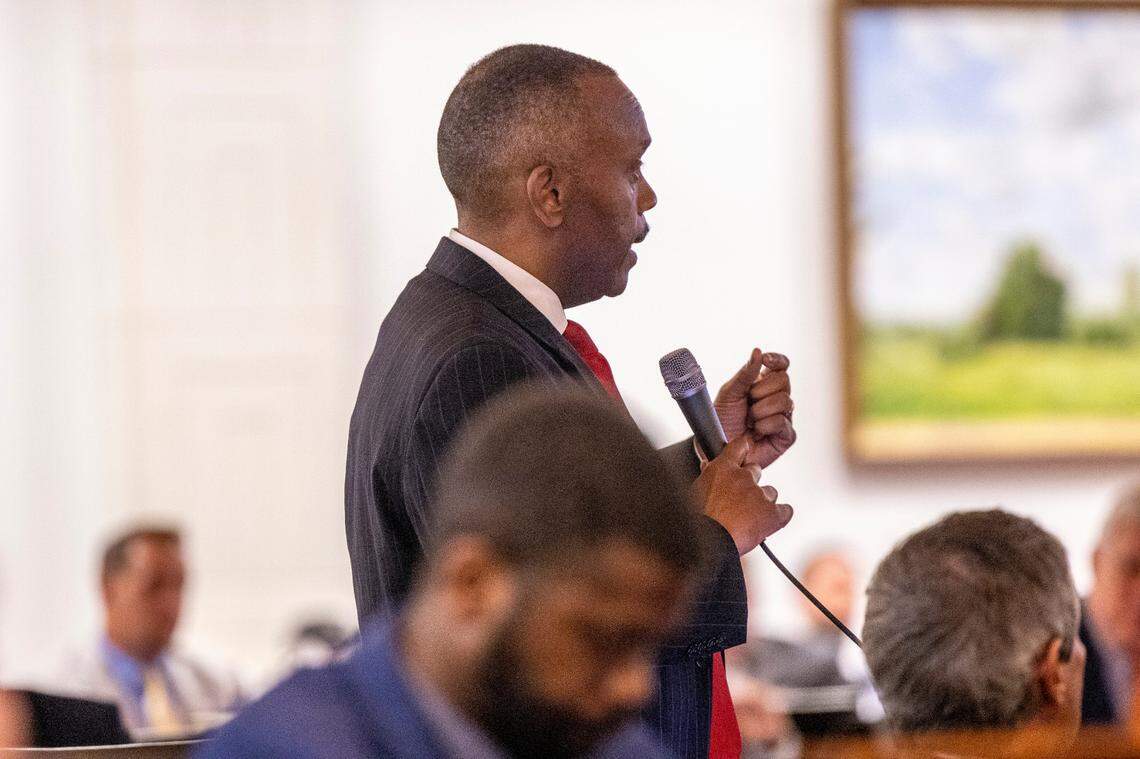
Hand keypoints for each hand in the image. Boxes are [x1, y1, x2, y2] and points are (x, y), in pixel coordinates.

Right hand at [692, 435, 792, 555]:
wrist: (709, 543)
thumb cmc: (698, 521)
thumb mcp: (695, 492)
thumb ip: (707, 478)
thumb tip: (708, 469)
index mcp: (722, 469)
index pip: (739, 446)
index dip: (744, 449)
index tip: (746, 451)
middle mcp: (743, 477)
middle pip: (756, 471)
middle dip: (750, 483)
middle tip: (740, 500)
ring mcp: (760, 495)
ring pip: (770, 493)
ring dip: (763, 503)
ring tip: (750, 518)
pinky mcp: (772, 514)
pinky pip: (785, 511)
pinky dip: (779, 517)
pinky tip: (768, 525)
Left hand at [714, 348, 795, 469]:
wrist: (715, 448)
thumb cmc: (721, 420)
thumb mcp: (729, 393)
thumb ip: (745, 374)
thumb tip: (758, 352)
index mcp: (764, 384)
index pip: (781, 365)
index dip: (777, 360)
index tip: (765, 360)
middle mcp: (776, 398)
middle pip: (784, 380)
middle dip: (761, 390)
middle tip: (748, 401)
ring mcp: (783, 417)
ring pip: (785, 401)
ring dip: (761, 410)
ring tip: (749, 420)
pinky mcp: (786, 437)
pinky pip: (783, 422)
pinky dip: (765, 425)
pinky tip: (756, 432)